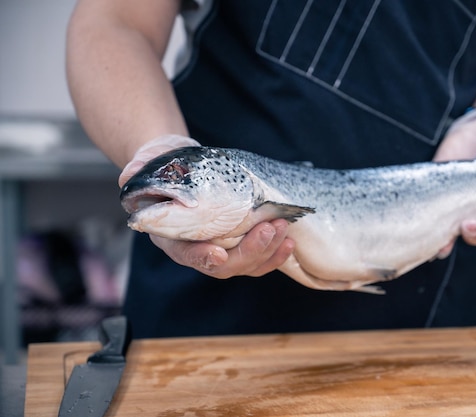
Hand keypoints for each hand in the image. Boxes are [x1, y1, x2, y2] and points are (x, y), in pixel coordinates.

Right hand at [119, 135, 294, 278]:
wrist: (180, 163)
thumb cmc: (163, 163)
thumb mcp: (148, 160)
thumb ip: (139, 169)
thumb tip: (129, 176)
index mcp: (171, 236)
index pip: (185, 254)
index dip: (201, 257)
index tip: (218, 252)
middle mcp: (197, 247)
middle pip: (224, 266)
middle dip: (248, 252)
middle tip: (267, 230)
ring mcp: (220, 246)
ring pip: (245, 265)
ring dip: (267, 251)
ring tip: (282, 229)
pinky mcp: (239, 241)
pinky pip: (259, 257)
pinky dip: (274, 252)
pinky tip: (288, 239)